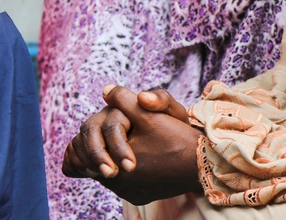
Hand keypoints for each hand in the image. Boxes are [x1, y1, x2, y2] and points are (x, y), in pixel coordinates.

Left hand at [62, 85, 202, 204]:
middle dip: (96, 149)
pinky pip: (123, 184)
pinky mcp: (140, 196)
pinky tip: (135, 159)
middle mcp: (118, 185)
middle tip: (106, 135)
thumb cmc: (176, 139)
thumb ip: (124, 100)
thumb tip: (105, 90)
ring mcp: (129, 193)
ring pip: (107, 175)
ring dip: (109, 159)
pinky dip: (123, 172)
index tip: (97, 129)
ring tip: (121, 145)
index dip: (88, 139)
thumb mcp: (149, 115)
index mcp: (113, 166)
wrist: (202, 164)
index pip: (83, 153)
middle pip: (91, 166)